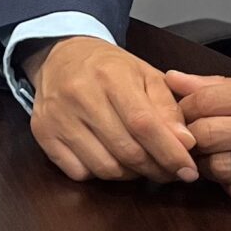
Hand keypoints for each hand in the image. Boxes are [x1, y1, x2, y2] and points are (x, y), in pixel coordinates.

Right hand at [23, 35, 199, 183]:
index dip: (169, 152)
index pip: (144, 124)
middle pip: (126, 150)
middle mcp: (79, 96)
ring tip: (140, 163)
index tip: (188, 170)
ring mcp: (57, 117)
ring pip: (104, 167)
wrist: (60, 56)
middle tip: (169, 171)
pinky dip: (100, 173)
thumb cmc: (109, 68)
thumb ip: (168, 109)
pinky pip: (79, 172)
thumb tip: (185, 144)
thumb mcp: (146, 76)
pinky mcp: (42, 133)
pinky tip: (109, 158)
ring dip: (130, 174)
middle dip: (155, 168)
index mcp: (110, 76)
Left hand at [167, 71, 230, 212]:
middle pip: (207, 135)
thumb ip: (227, 87)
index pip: (207, 101)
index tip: (183, 113)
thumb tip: (175, 80)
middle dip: (190, 138)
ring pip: (220, 169)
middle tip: (192, 139)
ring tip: (219, 156)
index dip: (184, 109)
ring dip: (210, 164)